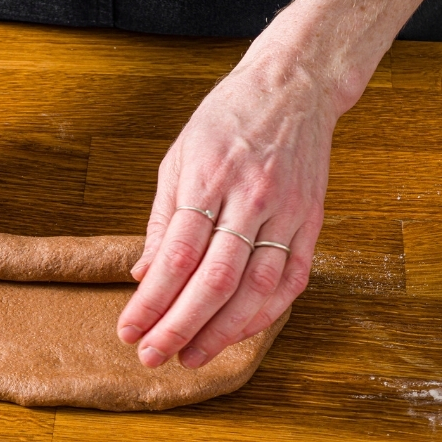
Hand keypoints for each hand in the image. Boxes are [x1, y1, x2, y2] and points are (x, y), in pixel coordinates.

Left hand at [118, 45, 332, 368]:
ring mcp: (286, 210)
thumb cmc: (227, 116)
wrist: (293, 85)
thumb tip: (143, 274)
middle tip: (153, 357)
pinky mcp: (312, 219)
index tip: (129, 330)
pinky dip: (267, 314)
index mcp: (208, 177)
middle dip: (180, 327)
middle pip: (214, 281)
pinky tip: (241, 332)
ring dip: (222, 332)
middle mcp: (249, 197)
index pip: (177, 255)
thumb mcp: (180, 154)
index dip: (152, 302)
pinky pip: (292, 279)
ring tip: (193, 355)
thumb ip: (164, 218)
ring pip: (256, 289)